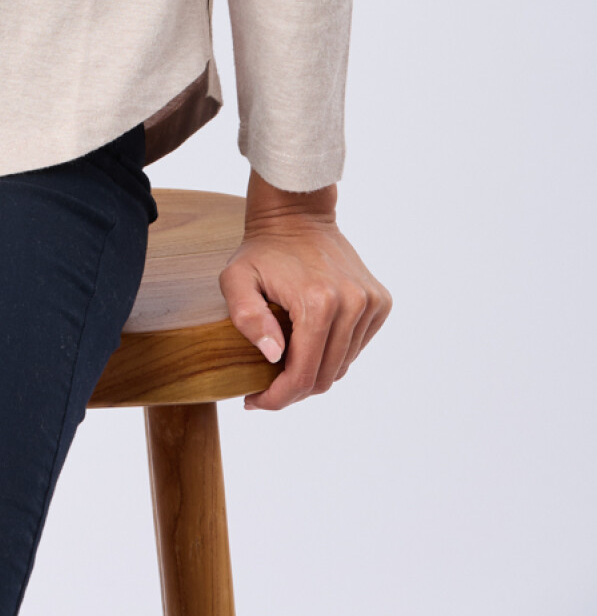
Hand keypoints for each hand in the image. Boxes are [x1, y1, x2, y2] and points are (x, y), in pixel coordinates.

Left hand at [219, 172, 391, 410]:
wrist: (296, 213)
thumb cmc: (262, 250)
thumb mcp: (235, 278)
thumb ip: (247, 316)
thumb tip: (274, 355)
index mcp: (318, 302)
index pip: (302, 374)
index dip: (278, 397)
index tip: (254, 401)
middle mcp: (352, 303)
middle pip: (325, 376)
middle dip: (293, 390)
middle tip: (266, 388)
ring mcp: (370, 302)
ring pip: (342, 365)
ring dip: (314, 373)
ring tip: (285, 364)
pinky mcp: (379, 302)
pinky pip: (355, 347)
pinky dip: (333, 353)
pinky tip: (310, 342)